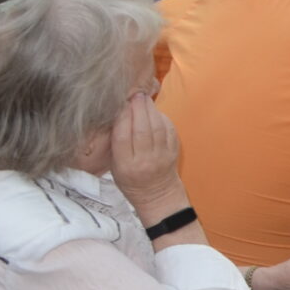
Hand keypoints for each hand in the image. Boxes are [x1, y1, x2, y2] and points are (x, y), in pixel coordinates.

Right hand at [109, 92, 186, 219]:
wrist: (157, 194)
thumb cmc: (130, 179)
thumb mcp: (115, 166)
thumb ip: (115, 144)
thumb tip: (116, 115)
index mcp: (126, 165)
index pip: (122, 137)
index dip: (122, 118)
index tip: (120, 104)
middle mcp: (144, 161)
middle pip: (141, 130)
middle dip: (138, 109)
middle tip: (134, 95)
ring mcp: (161, 156)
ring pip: (157, 128)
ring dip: (150, 110)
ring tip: (144, 98)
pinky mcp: (174, 152)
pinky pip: (169, 130)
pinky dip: (162, 117)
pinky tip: (155, 111)